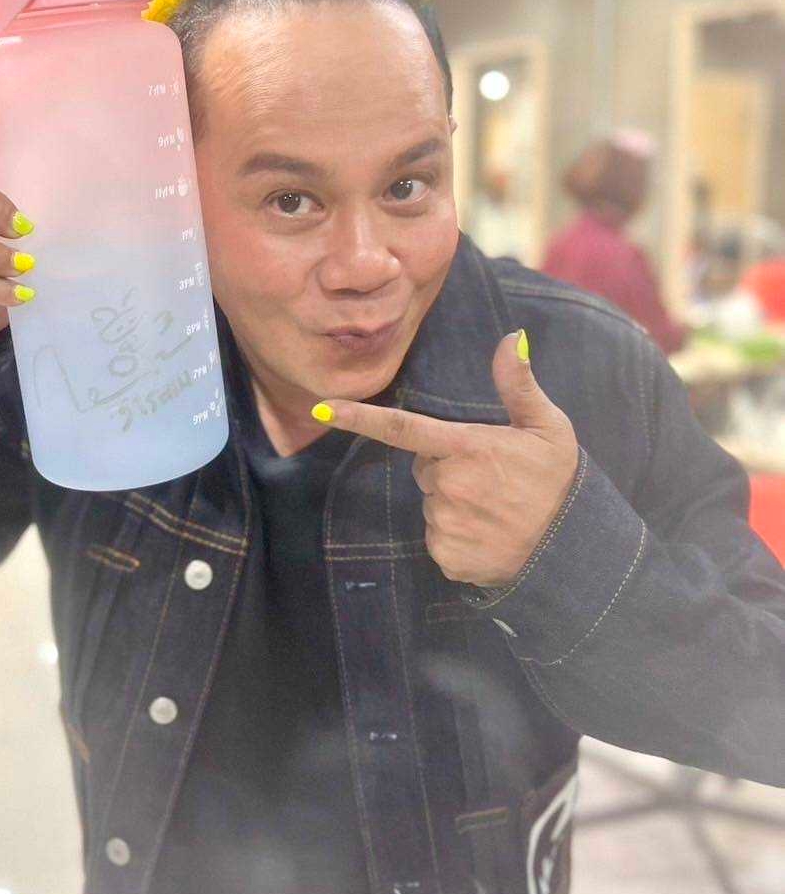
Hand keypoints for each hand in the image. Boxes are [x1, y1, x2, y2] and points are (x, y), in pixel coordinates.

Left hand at [314, 331, 578, 586]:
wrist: (572, 551)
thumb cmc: (558, 482)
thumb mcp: (549, 427)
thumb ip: (519, 384)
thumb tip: (513, 337)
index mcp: (466, 448)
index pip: (402, 428)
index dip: (358, 417)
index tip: (322, 407)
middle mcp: (449, 485)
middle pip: (425, 468)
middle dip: (448, 469)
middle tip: (492, 479)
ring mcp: (446, 523)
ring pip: (432, 503)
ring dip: (454, 504)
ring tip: (496, 509)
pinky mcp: (446, 556)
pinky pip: (438, 538)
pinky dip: (457, 536)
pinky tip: (489, 534)